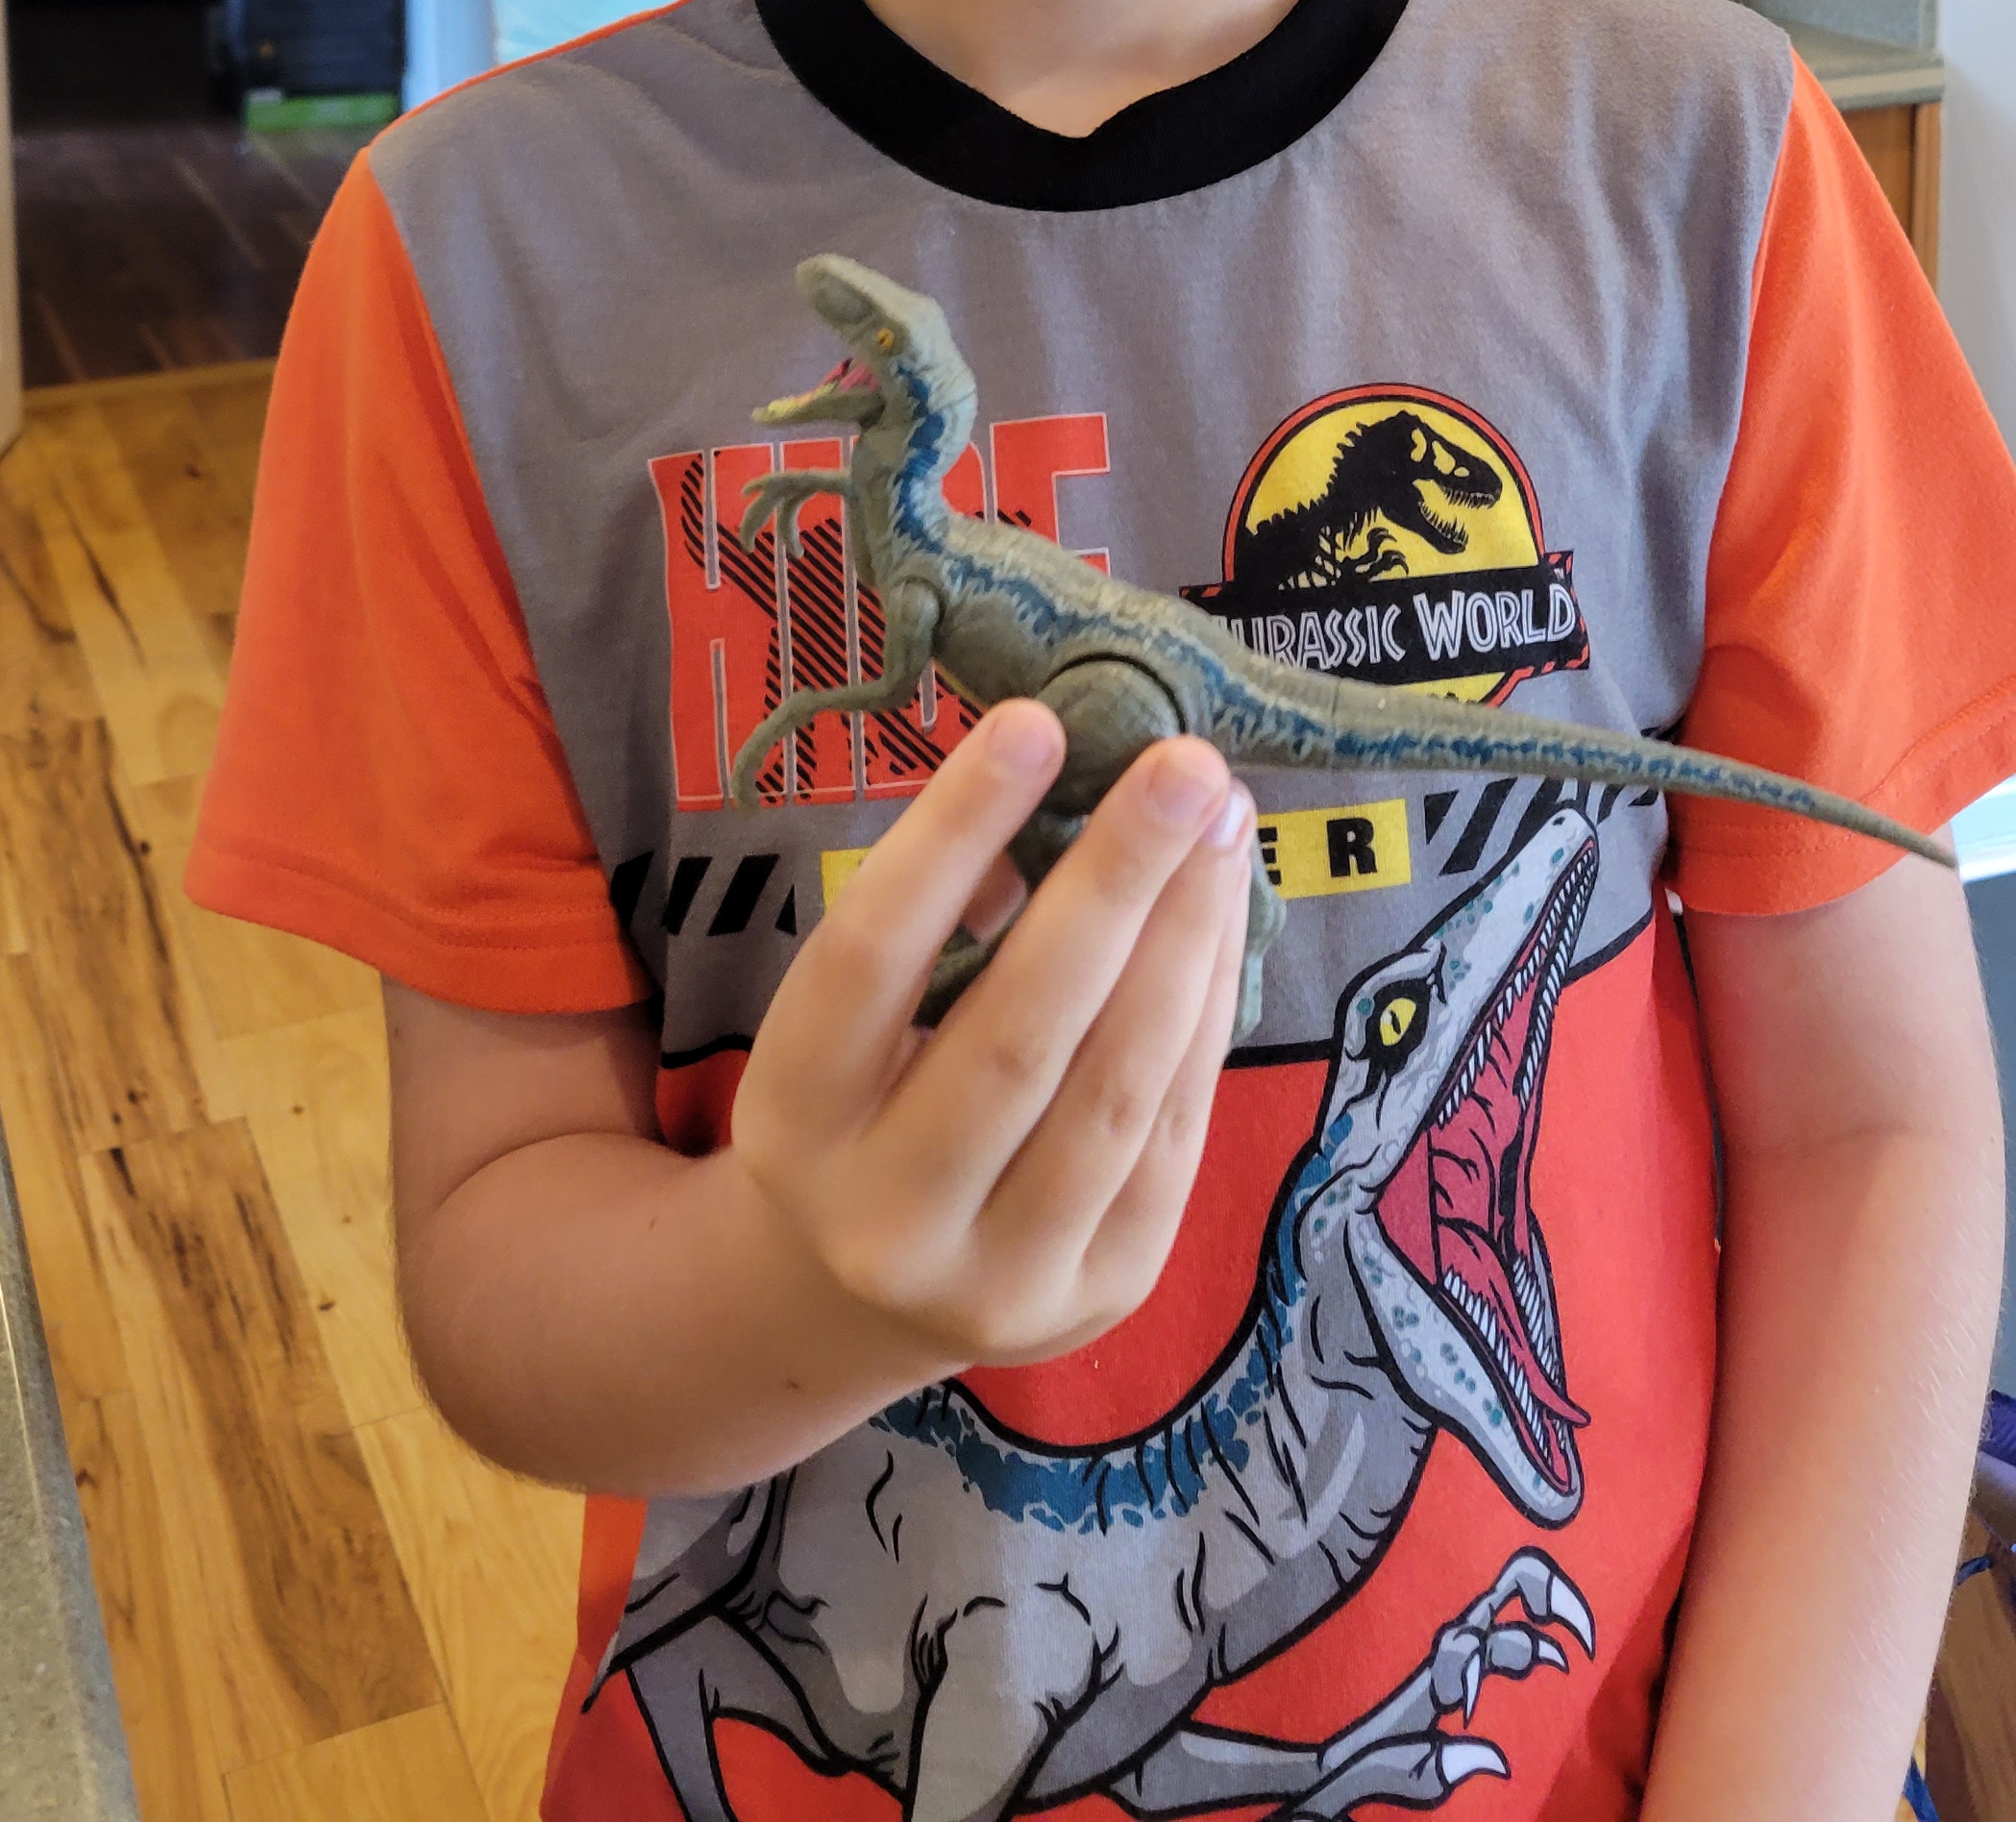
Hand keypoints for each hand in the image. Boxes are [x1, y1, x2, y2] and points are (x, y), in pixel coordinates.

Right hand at [727, 698, 1255, 1374]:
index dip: (951, 834)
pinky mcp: (1106, 1292)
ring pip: (1117, 1086)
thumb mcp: (845, 1019)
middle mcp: (886, 1217)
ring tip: (1222, 818)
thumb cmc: (864, 1093)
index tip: (1032, 723)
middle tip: (1183, 762)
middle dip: (1115, 881)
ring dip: (1185, 934)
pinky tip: (1223, 911)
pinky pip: (1173, 1128)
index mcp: (793, 1119)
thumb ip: (935, 916)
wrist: (864, 1293)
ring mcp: (1004, 1276)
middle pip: (1016, 1033)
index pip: (871, 958)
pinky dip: (1206, 1005)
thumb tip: (1073, 796)